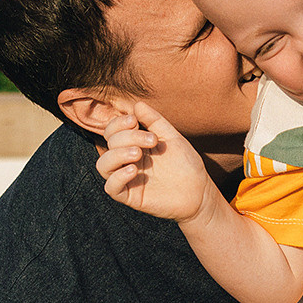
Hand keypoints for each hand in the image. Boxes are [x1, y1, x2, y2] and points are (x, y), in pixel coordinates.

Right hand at [95, 101, 210, 222]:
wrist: (200, 192)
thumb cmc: (186, 164)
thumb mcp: (171, 137)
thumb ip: (155, 121)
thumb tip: (137, 104)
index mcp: (133, 145)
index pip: (112, 131)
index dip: (118, 124)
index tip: (135, 121)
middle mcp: (126, 161)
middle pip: (109, 144)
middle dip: (127, 137)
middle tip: (152, 141)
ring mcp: (127, 179)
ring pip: (103, 165)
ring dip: (117, 155)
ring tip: (138, 154)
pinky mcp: (130, 197)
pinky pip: (110, 187)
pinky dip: (118, 176)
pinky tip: (134, 170)